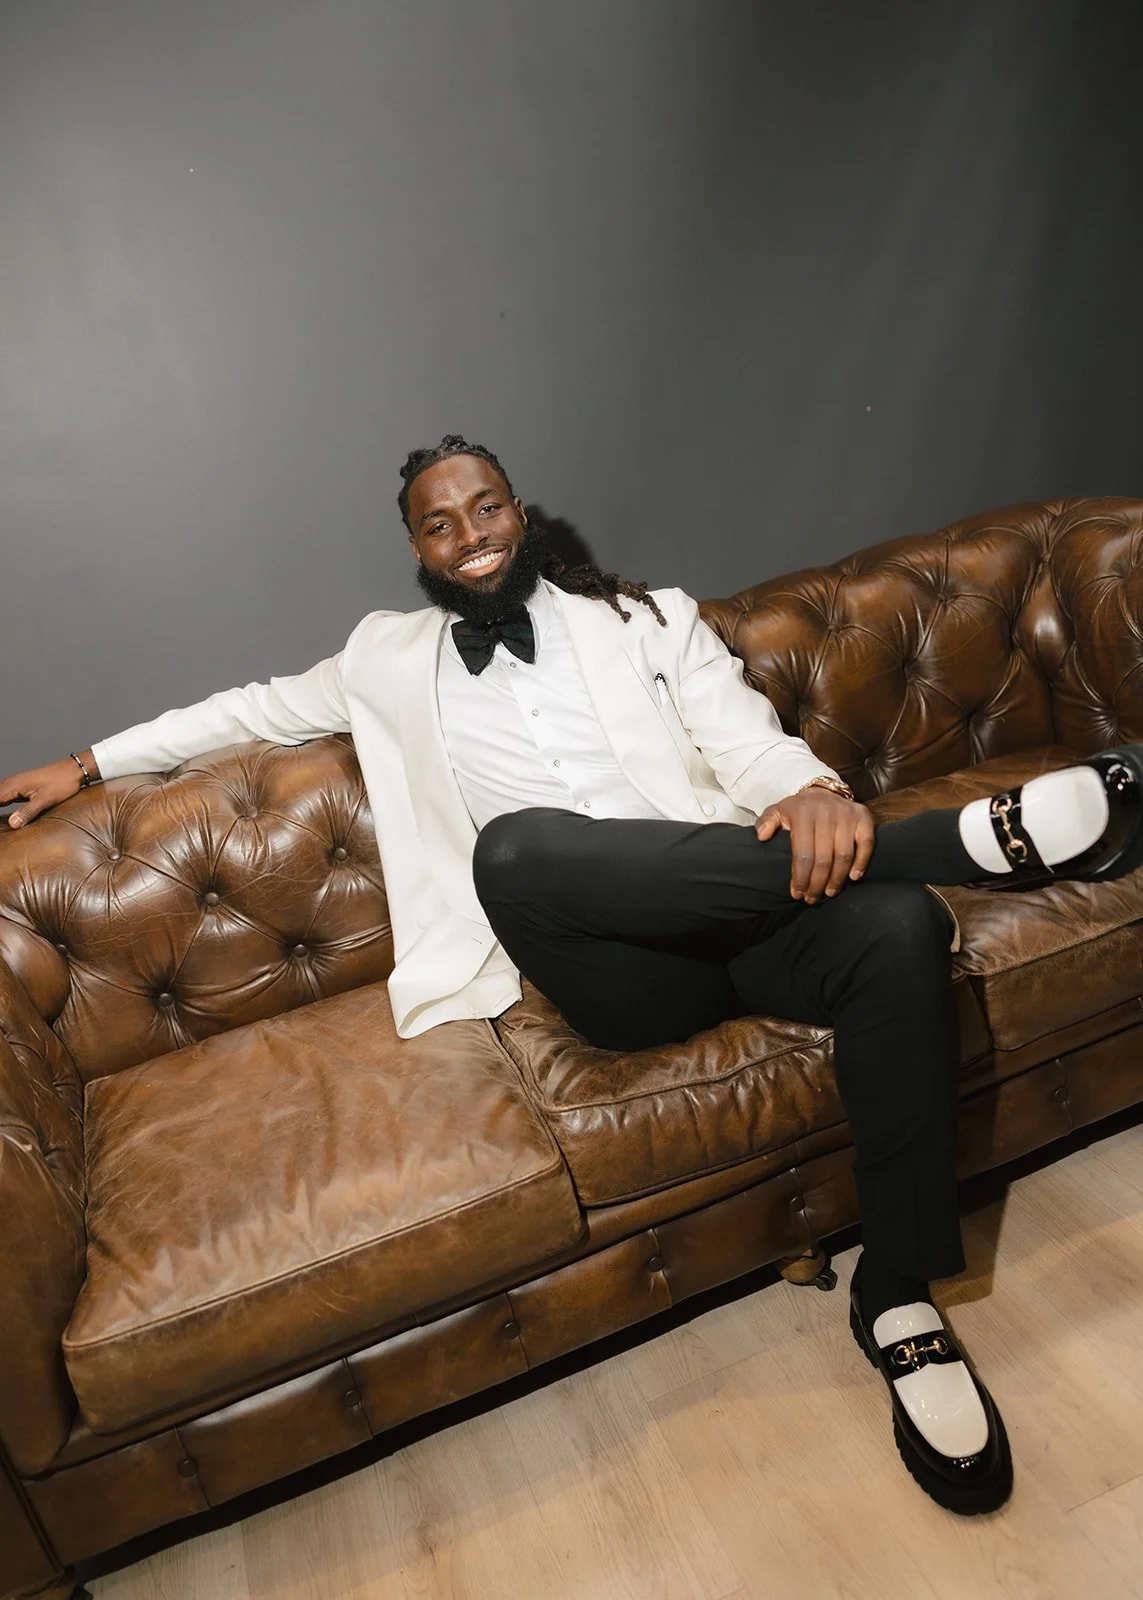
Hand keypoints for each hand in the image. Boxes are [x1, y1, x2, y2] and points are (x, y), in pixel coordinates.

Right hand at [0, 758, 88, 829]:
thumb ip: (27, 812)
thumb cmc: (62, 782)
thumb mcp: (45, 800)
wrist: (73, 770)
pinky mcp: (22, 788)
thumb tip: (12, 824)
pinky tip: (2, 809)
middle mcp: (12, 783)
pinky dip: (1, 803)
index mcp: (14, 785)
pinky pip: (5, 796)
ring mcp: (16, 784)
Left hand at [754, 788, 874, 903]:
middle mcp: (826, 813)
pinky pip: (866, 843)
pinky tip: (853, 877)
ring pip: (844, 855)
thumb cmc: (798, 810)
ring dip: (837, 878)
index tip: (797, 894)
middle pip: (824, 858)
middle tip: (812, 898)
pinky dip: (862, 862)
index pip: (802, 853)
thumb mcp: (778, 811)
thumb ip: (766, 822)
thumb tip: (761, 836)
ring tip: (829, 892)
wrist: (822, 791)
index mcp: (803, 813)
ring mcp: (847, 814)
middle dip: (817, 883)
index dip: (800, 877)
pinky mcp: (863, 816)